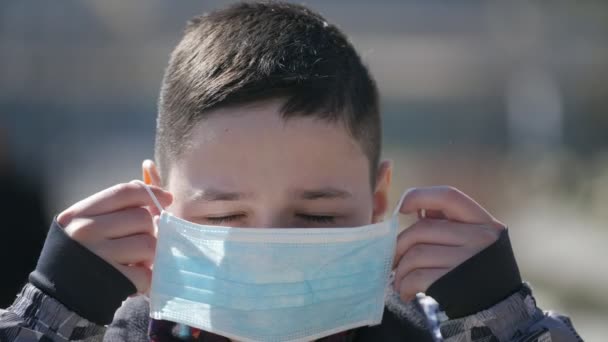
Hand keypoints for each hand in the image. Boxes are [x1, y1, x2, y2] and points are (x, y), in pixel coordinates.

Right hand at [56, 181, 171, 292]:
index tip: (167, 198)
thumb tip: (154, 182)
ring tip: (138, 261)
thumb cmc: (78, 255)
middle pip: (142, 218)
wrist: (56, 298)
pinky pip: (146, 273)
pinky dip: (148, 277)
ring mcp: (99, 256)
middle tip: (141, 241)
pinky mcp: (112, 281)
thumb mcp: (86, 224)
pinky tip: (136, 278)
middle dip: (150, 230)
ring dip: (151, 254)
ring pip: (149, 244)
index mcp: (79, 214)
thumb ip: (117, 206)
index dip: (152, 193)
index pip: (125, 192)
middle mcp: (86, 231)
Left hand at [393, 186, 504, 301]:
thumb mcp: (473, 238)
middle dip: (398, 245)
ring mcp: (467, 261)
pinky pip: (416, 278)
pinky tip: (406, 292)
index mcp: (483, 221)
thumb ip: (449, 221)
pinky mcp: (454, 284)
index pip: (447, 196)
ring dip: (400, 269)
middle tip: (394, 258)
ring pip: (415, 254)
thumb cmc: (477, 268)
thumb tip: (417, 208)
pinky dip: (404, 285)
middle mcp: (479, 238)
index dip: (419, 196)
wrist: (498, 308)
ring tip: (399, 279)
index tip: (402, 208)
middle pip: (422, 229)